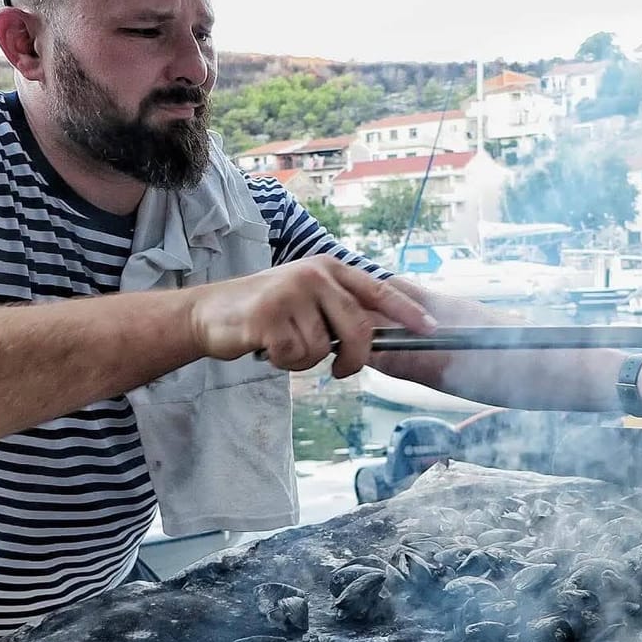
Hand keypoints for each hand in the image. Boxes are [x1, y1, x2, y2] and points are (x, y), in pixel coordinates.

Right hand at [188, 255, 435, 377]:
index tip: (431, 328)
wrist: (210, 313)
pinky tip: (268, 348)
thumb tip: (381, 336)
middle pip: (358, 327)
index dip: (407, 311)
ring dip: (306, 360)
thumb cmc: (266, 311)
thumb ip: (340, 310)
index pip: (378, 289)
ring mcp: (291, 292)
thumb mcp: (307, 298)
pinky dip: (285, 363)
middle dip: (356, 359)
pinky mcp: (269, 316)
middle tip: (341, 372)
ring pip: (324, 348)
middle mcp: (314, 274)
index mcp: (329, 269)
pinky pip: (297, 356)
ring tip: (284, 345)